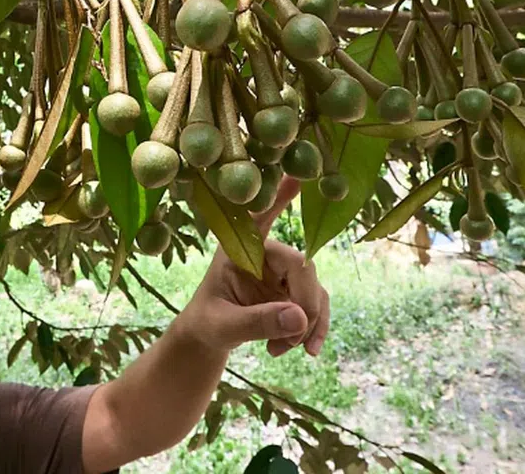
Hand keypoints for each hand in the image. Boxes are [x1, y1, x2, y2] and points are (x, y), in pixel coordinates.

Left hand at [181, 177, 329, 356]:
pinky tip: (306, 350)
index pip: (260, 220)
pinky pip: (318, 306)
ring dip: (308, 323)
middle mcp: (265, 255)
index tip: (297, 175)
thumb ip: (257, 322)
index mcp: (240, 250)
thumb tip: (299, 318)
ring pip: (315, 290)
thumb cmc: (206, 323)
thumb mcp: (223, 326)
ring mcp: (282, 274)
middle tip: (293, 338)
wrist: (209, 337)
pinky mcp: (294, 293)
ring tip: (285, 349)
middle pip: (302, 267)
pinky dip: (315, 329)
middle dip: (304, 305)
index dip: (278, 198)